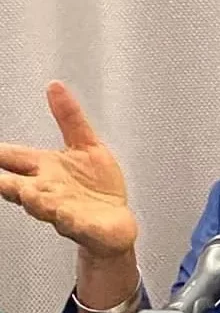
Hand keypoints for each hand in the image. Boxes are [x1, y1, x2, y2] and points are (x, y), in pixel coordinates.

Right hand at [0, 81, 136, 257]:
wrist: (116, 221)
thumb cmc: (96, 186)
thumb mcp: (86, 145)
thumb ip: (69, 118)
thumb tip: (55, 86)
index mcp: (44, 169)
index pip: (10, 158)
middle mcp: (47, 190)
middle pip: (16, 185)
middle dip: (3, 182)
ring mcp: (63, 210)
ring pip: (41, 206)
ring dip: (33, 200)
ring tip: (25, 192)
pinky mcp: (85, 226)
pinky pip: (74, 224)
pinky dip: (69, 220)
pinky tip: (65, 215)